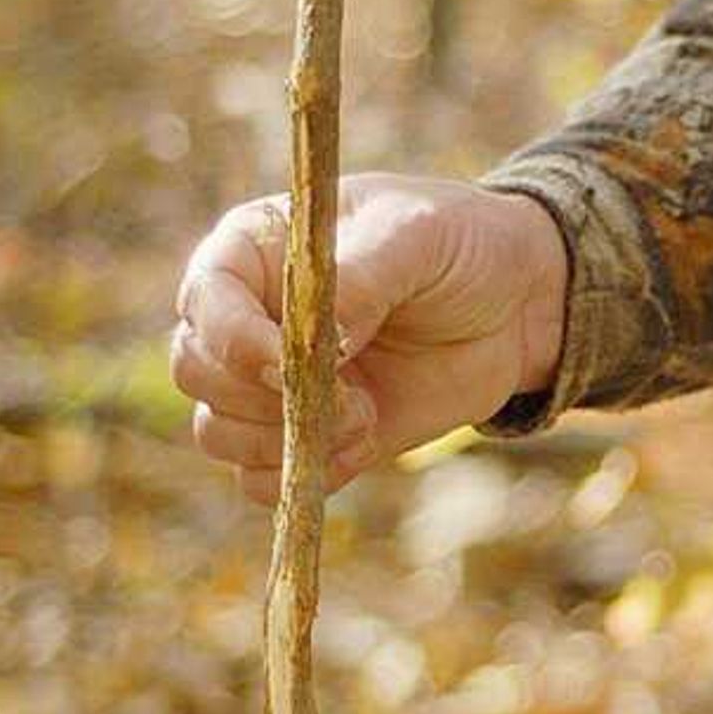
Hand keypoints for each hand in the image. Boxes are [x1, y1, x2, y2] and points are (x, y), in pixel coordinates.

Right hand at [172, 173, 567, 504]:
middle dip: (260, 396)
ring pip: (218, 433)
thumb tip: (316, 338)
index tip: (293, 363)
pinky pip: (259, 480)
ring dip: (285, 440)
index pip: (203, 301)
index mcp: (254, 250)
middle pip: (196, 373)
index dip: (235, 341)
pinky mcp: (306, 434)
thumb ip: (362, 276)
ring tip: (364, 413)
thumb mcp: (418, 234)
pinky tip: (363, 440)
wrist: (516, 305)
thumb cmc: (460, 243)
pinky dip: (303, 474)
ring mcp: (272, 383)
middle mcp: (247, 318)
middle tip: (344, 393)